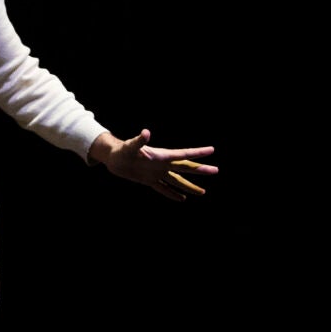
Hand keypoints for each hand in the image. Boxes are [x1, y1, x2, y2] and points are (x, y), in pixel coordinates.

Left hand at [91, 129, 217, 201]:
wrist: (114, 158)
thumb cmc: (122, 150)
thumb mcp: (131, 145)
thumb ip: (140, 140)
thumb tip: (146, 132)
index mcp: (162, 155)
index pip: (183, 154)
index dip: (197, 153)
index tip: (211, 150)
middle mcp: (162, 164)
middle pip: (185, 168)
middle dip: (200, 170)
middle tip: (216, 170)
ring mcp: (157, 173)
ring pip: (177, 180)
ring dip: (190, 186)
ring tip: (203, 192)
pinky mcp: (150, 180)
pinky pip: (164, 188)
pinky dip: (172, 194)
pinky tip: (182, 199)